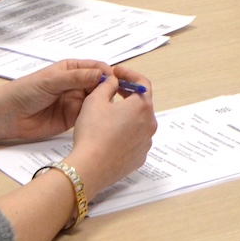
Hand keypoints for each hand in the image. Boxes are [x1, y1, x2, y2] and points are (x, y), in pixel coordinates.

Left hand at [0, 59, 147, 142]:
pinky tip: (105, 120)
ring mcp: (74, 101)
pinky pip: (89, 116)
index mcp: (71, 69)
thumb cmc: (24, 92)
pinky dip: (97, 117)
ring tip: (117, 110)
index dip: (109, 73)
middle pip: (100, 84)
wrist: (6, 116)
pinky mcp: (72, 119)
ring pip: (97, 101)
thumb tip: (101, 74)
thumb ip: (76, 77)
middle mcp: (76, 84)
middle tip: (122, 97)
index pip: (97, 68)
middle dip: (111, 89)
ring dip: (106, 104)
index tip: (118, 81)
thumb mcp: (51, 80)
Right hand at [66, 70, 158, 191]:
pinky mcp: (139, 157)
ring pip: (139, 122)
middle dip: (128, 94)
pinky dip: (126, 133)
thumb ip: (108, 85)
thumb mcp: (95, 100)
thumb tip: (114, 81)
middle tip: (112, 90)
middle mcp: (150, 124)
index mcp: (142, 106)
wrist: (90, 167)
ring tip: (108, 115)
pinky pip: (135, 140)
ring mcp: (146, 142)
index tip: (116, 73)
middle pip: (142, 103)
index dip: (129, 74)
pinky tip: (110, 135)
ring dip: (127, 115)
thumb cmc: (93, 132)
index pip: (142, 83)